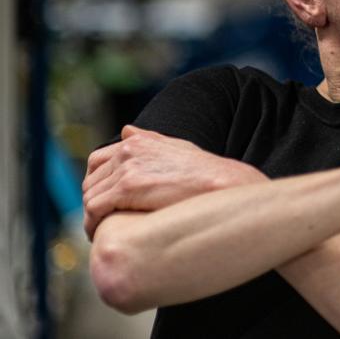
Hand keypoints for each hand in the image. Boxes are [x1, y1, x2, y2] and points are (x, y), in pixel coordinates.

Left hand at [81, 125, 266, 238]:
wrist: (223, 184)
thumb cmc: (205, 171)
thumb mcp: (177, 147)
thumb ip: (149, 140)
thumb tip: (127, 130)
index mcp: (137, 141)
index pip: (97, 161)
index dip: (96, 184)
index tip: (104, 203)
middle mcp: (128, 150)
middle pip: (90, 181)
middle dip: (94, 202)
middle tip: (102, 222)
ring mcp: (127, 168)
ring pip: (90, 196)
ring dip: (92, 217)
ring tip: (102, 232)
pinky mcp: (128, 188)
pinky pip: (94, 209)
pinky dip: (93, 223)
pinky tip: (102, 235)